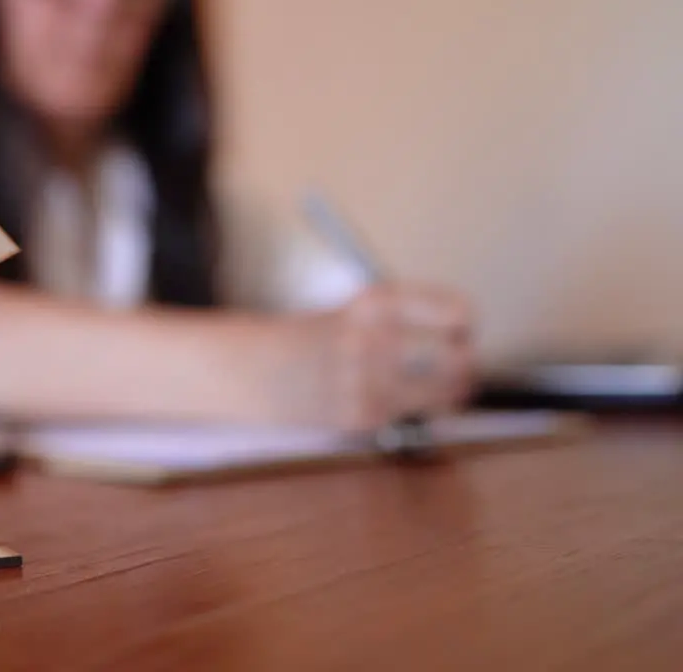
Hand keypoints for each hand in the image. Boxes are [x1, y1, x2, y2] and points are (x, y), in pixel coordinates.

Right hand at [288, 283, 475, 431]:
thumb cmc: (310, 342)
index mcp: (376, 302)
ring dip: (452, 393)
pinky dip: (417, 410)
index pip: (455, 311)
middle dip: (465, 364)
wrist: (253, 370)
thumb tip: (462, 348)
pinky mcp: (362, 415)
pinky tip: (400, 403)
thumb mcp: (355, 313)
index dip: (464, 325)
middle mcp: (375, 337)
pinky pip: (414, 415)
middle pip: (458, 356)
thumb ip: (404, 323)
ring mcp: (369, 379)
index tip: (458, 332)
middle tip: (459, 367)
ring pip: (445, 392)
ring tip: (443, 391)